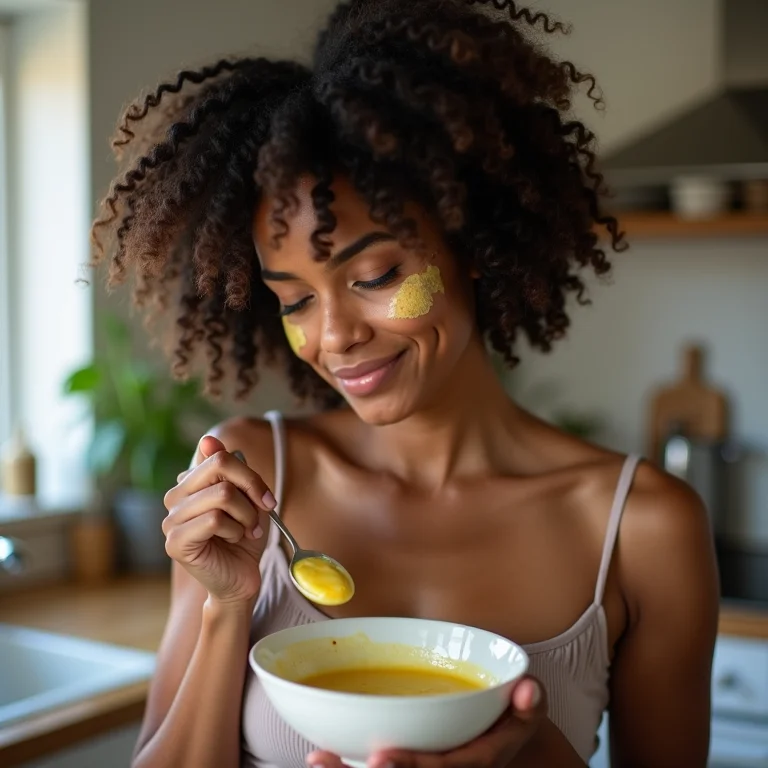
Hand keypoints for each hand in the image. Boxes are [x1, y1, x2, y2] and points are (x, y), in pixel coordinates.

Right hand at [162, 435, 276, 606]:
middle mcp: (174, 497)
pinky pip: (214, 519)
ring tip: (246, 530)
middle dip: (250, 490)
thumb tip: (207, 439)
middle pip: (219, 467)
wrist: (241, 578)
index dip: (250, 476)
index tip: (267, 498)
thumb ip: (231, 469)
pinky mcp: (175, 541)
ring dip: (246, 515)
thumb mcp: (247, 498)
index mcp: (189, 483)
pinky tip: (232, 541)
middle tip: (260, 514)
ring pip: (221, 495)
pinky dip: (234, 530)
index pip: (219, 457)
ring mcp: (170, 519)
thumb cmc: (244, 538)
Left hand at [307, 676, 545, 767]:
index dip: (415, 767)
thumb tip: (526, 689)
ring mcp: (428, 767)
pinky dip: (348, 766)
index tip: (382, 758)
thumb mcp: (528, 711)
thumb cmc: (508, 720)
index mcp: (475, 764)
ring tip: (317, 759)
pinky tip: (320, 756)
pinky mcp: (407, 765)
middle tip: (329, 763)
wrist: (501, 740)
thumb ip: (529, 703)